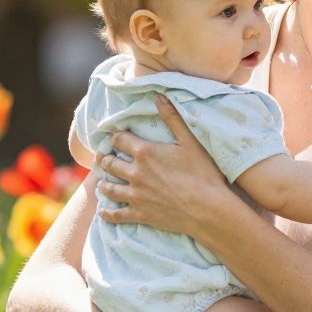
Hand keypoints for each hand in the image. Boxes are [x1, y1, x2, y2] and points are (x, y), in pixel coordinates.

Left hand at [94, 95, 239, 235]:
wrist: (208, 208)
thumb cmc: (202, 173)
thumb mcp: (190, 141)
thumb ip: (173, 118)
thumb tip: (159, 96)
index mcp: (145, 153)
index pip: (119, 139)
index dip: (116, 136)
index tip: (117, 137)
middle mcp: (135, 173)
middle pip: (109, 163)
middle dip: (106, 160)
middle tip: (107, 159)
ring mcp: (135, 195)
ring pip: (108, 188)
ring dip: (104, 184)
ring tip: (103, 183)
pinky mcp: (140, 214)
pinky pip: (115, 215)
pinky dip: (107, 213)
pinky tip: (104, 211)